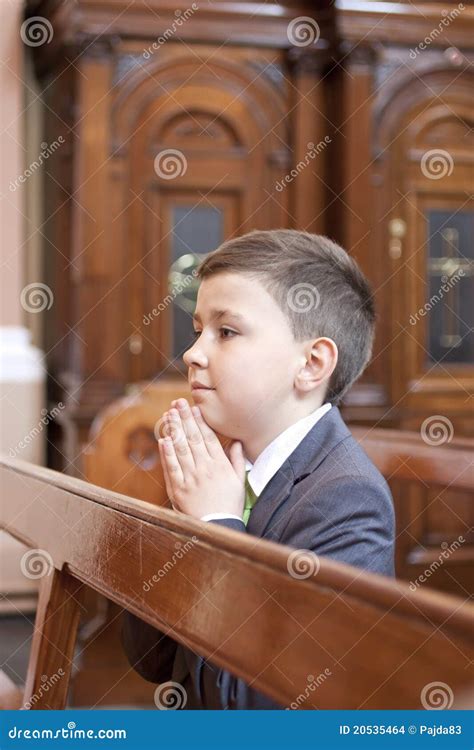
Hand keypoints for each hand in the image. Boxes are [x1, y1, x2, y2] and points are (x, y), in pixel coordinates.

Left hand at [158, 399, 245, 520]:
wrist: (218, 527)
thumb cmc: (230, 504)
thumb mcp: (239, 481)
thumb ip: (237, 459)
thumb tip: (237, 441)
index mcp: (220, 465)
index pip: (208, 437)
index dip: (200, 421)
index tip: (194, 408)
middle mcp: (205, 469)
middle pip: (192, 438)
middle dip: (184, 419)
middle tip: (178, 403)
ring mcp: (190, 478)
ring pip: (181, 449)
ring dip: (174, 430)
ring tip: (168, 415)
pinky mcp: (179, 489)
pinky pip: (171, 468)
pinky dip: (166, 453)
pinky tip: (163, 440)